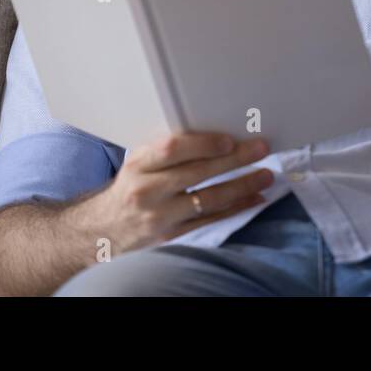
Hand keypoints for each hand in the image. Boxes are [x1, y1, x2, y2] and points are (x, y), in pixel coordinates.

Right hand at [88, 131, 272, 252]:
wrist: (104, 228)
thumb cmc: (130, 187)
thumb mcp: (138, 163)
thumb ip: (166, 151)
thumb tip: (213, 134)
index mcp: (139, 165)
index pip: (172, 149)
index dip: (202, 144)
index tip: (229, 139)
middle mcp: (148, 191)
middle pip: (197, 173)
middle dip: (234, 160)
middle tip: (261, 149)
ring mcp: (161, 216)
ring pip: (208, 199)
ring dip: (242, 186)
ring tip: (266, 175)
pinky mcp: (172, 236)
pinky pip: (210, 220)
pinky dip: (235, 208)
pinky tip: (254, 199)